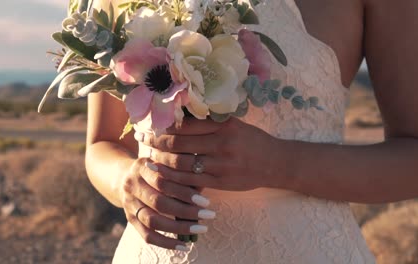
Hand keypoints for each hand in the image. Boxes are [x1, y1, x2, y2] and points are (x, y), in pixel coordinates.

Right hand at [117, 157, 215, 250]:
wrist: (125, 176)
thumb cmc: (156, 169)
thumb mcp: (166, 164)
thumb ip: (182, 173)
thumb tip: (204, 185)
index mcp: (142, 167)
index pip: (163, 181)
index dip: (184, 193)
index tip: (205, 201)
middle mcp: (132, 185)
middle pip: (158, 202)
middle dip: (186, 211)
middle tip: (208, 215)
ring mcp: (129, 203)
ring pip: (152, 220)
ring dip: (179, 227)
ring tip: (201, 229)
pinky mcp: (130, 219)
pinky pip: (147, 236)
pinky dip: (166, 242)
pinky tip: (183, 246)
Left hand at [135, 117, 286, 190]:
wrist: (275, 163)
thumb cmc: (251, 140)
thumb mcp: (234, 124)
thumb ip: (209, 122)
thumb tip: (178, 117)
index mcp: (223, 125)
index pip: (185, 125)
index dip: (163, 126)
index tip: (148, 124)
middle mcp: (222, 143)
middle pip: (179, 144)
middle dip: (156, 142)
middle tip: (142, 140)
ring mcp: (222, 165)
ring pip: (182, 164)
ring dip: (162, 162)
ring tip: (149, 159)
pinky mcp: (222, 182)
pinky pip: (192, 181)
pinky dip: (175, 179)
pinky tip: (165, 176)